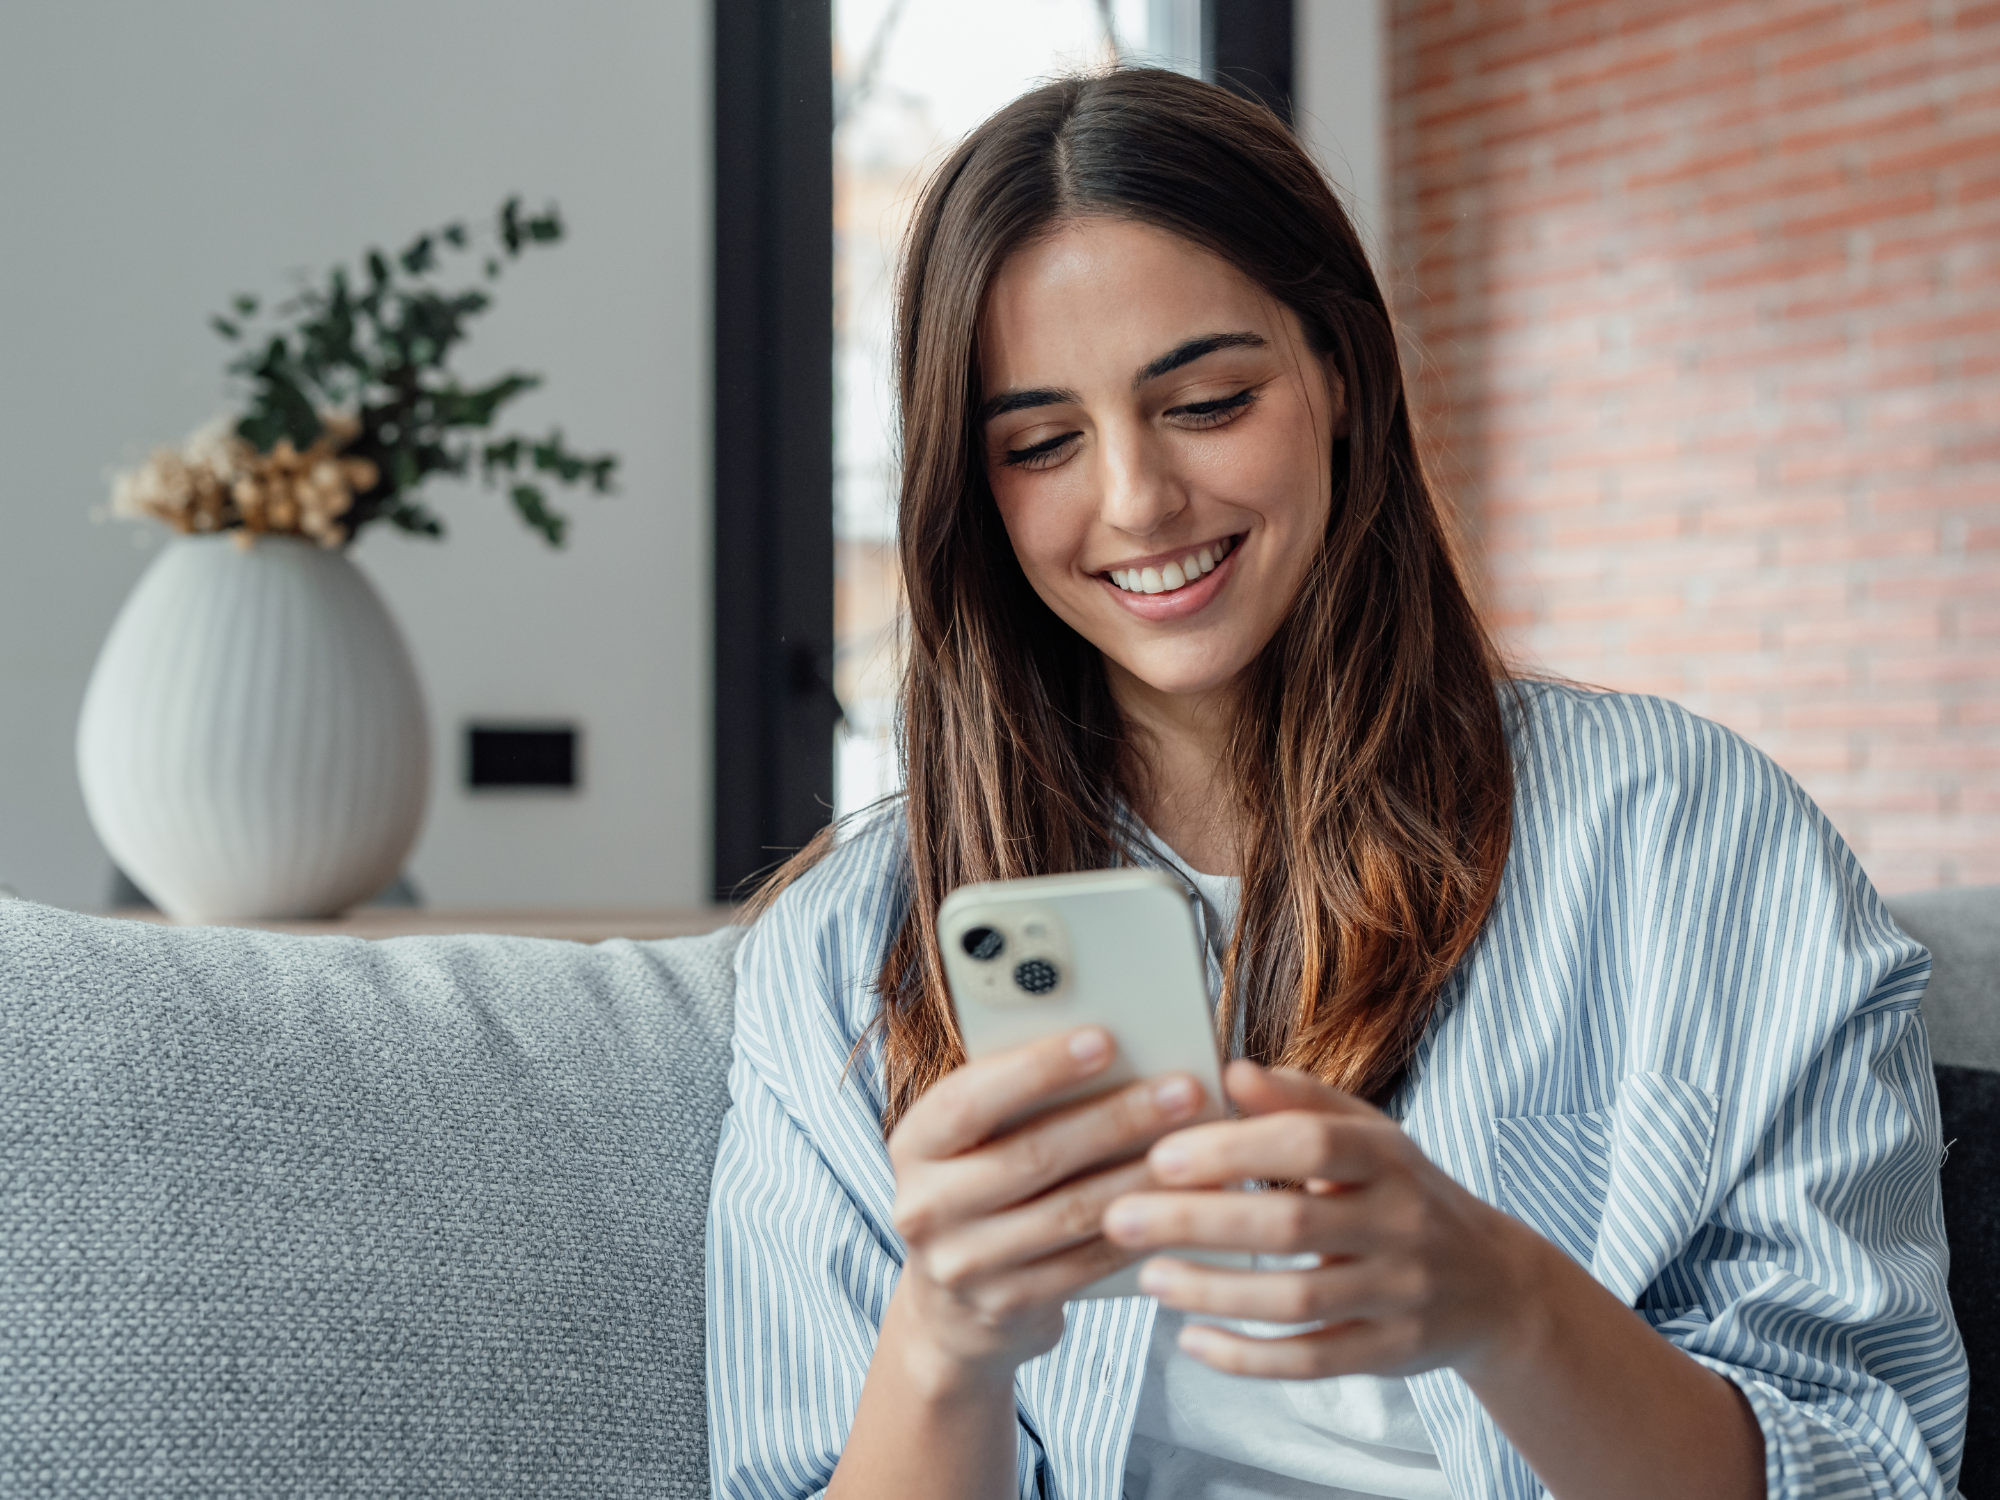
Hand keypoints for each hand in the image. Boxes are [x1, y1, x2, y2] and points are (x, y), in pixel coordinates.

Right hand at [884, 1027, 1207, 1390]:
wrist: (950, 1309)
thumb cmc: (977, 1188)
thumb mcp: (971, 1141)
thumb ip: (1015, 1099)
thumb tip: (1108, 1046)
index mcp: (914, 1144)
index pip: (971, 1098)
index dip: (1038, 1068)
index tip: (1104, 1039)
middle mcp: (925, 1206)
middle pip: (1033, 1155)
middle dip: (1117, 1118)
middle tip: (1182, 1089)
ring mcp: (963, 1264)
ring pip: (1070, 1211)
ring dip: (1142, 1175)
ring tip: (1198, 1145)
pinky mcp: (1008, 1304)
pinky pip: (1088, 1262)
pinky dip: (1140, 1228)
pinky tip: (1180, 1202)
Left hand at [1102, 1059, 1546, 1380]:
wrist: (1495, 1285)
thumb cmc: (1405, 1192)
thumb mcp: (1368, 1136)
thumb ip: (1300, 1101)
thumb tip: (1231, 1069)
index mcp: (1387, 1157)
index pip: (1308, 1144)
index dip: (1233, 1149)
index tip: (1161, 1155)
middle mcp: (1400, 1223)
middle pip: (1292, 1225)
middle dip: (1199, 1223)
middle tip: (1121, 1218)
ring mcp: (1399, 1294)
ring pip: (1298, 1301)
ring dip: (1214, 1292)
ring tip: (1148, 1278)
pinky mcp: (1390, 1353)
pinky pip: (1312, 1361)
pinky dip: (1248, 1357)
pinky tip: (1193, 1342)